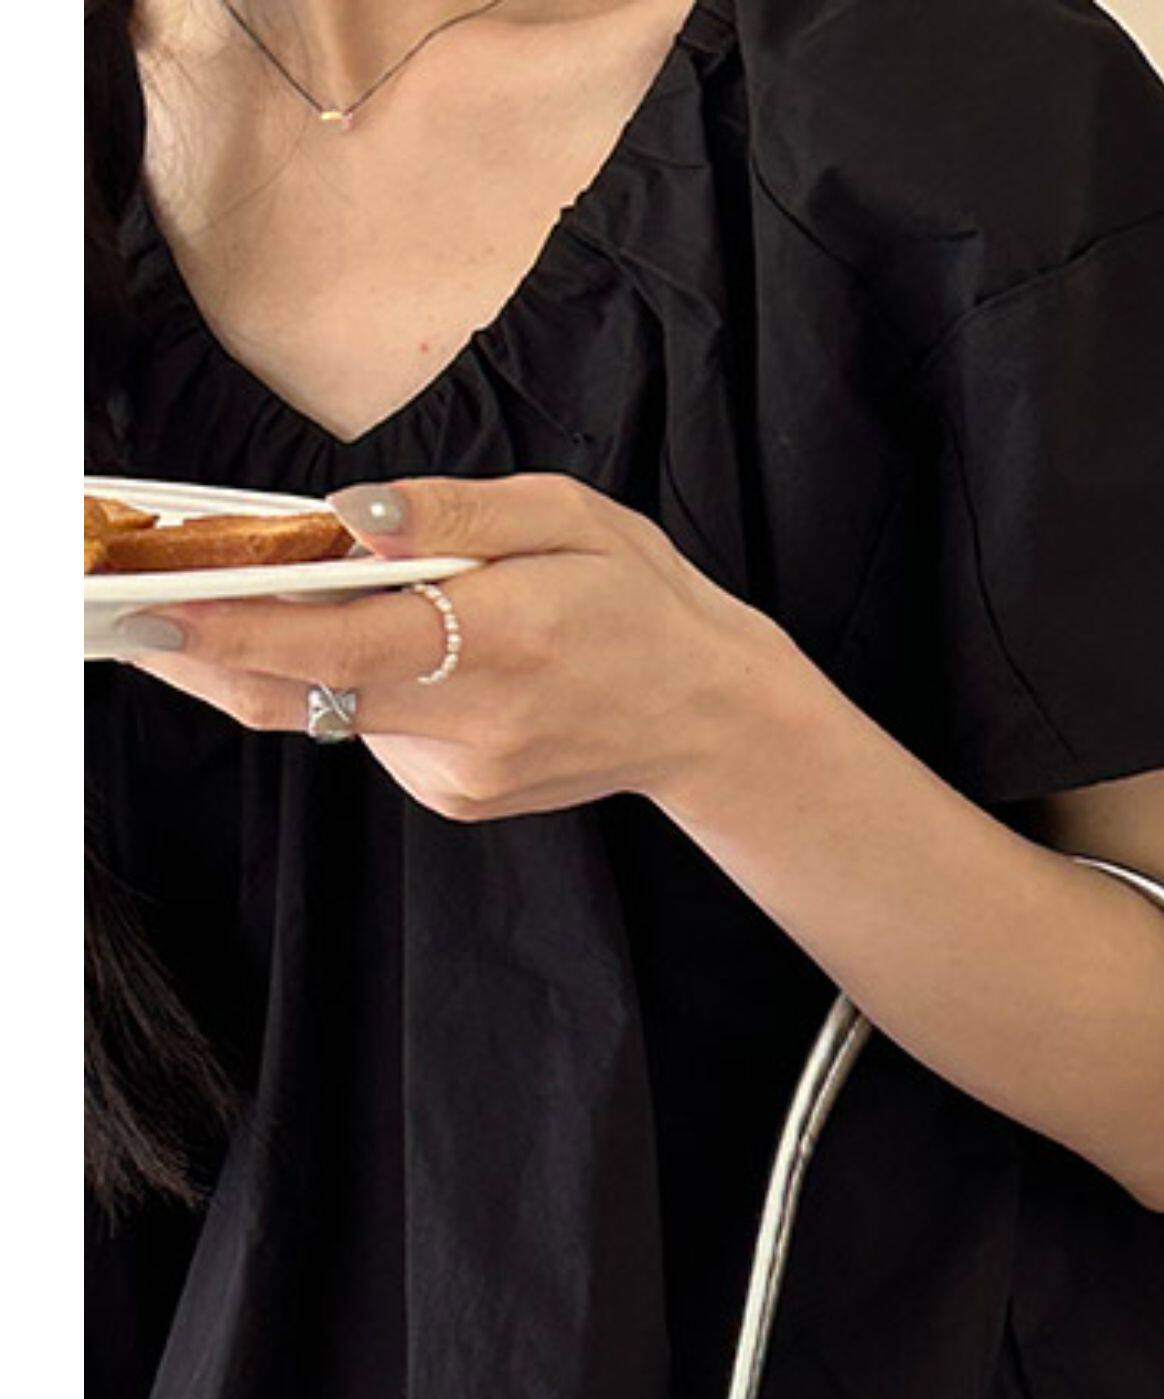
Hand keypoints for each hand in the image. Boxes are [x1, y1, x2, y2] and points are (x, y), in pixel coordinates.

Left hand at [104, 472, 791, 821]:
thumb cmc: (640, 602)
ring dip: (305, 654)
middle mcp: (470, 724)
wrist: (708, 717)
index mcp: (497, 641)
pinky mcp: (456, 798)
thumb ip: (452, 514)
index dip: (228, 632)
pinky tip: (412, 656)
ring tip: (331, 601)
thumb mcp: (565, 515)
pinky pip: (372, 732)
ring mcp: (460, 775)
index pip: (333, 643)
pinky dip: (361, 685)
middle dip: (207, 651)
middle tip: (134, 612)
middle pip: (298, 692)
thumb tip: (348, 518)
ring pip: (333, 709)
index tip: (148, 613)